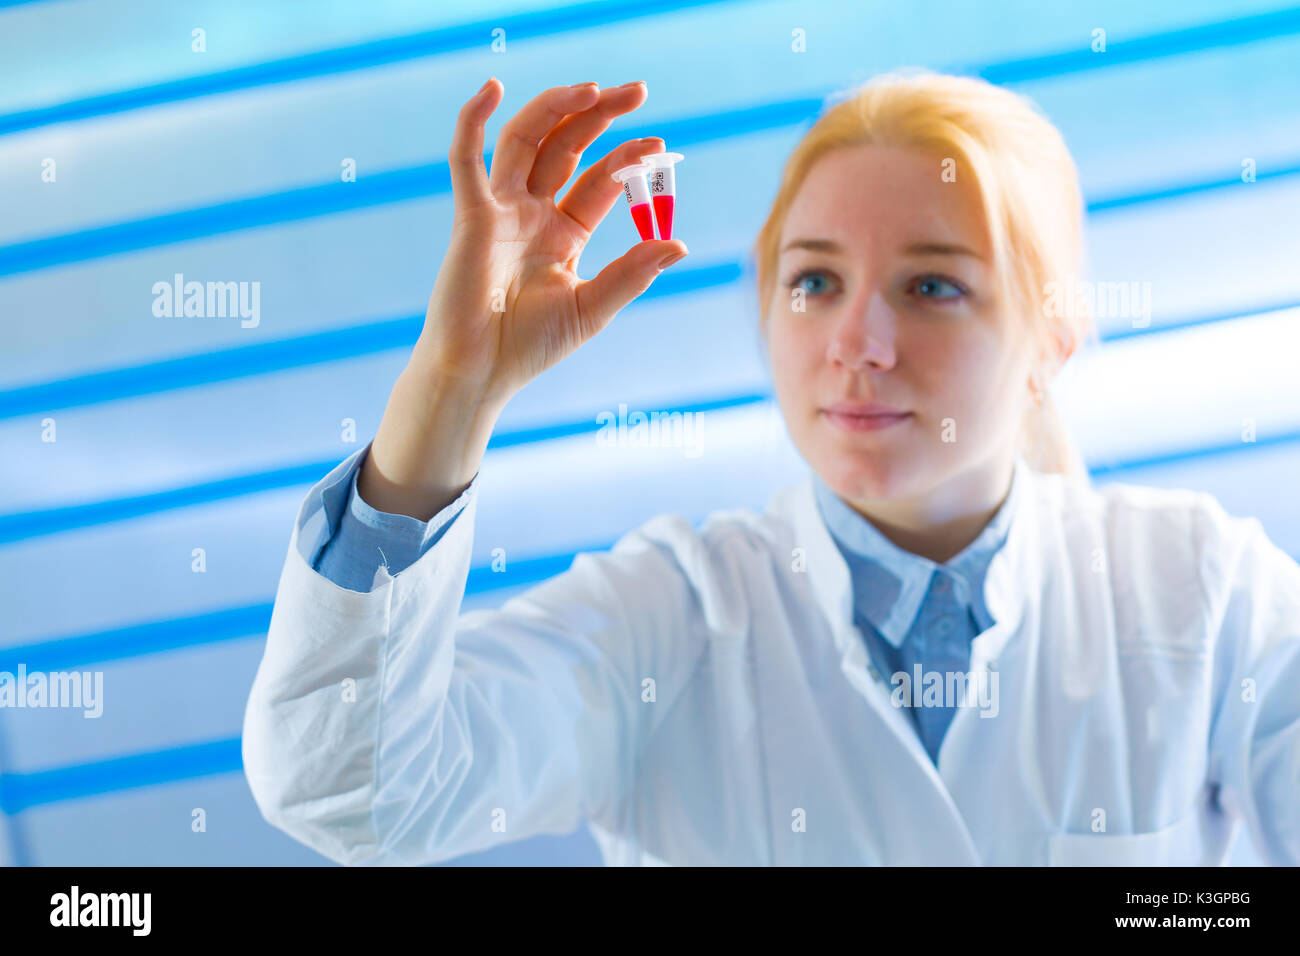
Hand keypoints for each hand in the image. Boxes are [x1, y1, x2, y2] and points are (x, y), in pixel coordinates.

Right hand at [409, 78, 688, 405]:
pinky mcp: (470, 216)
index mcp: (562, 232)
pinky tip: (492, 89)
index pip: (598, 180)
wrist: (482, 372)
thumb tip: (679, 243)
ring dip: (555, 108)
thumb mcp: (593, 307)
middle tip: (636, 91)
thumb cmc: (530, 347)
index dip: (627, 158)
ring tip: (593, 89)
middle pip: (566, 146)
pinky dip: (471, 121)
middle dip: (599, 116)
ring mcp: (499, 210)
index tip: (659, 146)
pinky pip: (465, 160)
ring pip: (526, 140)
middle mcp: (531, 213)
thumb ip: (632, 274)